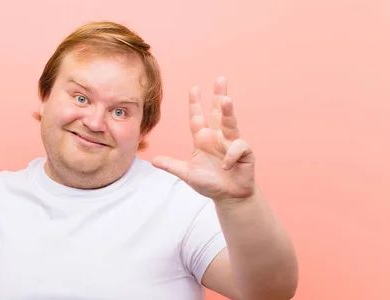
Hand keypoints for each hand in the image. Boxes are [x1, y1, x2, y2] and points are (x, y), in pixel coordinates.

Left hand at [151, 77, 255, 202]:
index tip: (194, 88)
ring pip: (230, 123)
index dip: (195, 104)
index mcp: (203, 139)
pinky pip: (238, 147)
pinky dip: (231, 155)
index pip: (197, 118)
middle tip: (220, 79)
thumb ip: (171, 166)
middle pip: (218, 113)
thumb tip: (153, 161)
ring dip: (228, 112)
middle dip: (219, 96)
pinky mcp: (244, 152)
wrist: (228, 197)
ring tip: (227, 100)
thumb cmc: (210, 183)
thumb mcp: (186, 174)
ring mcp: (231, 143)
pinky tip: (226, 165)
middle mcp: (217, 137)